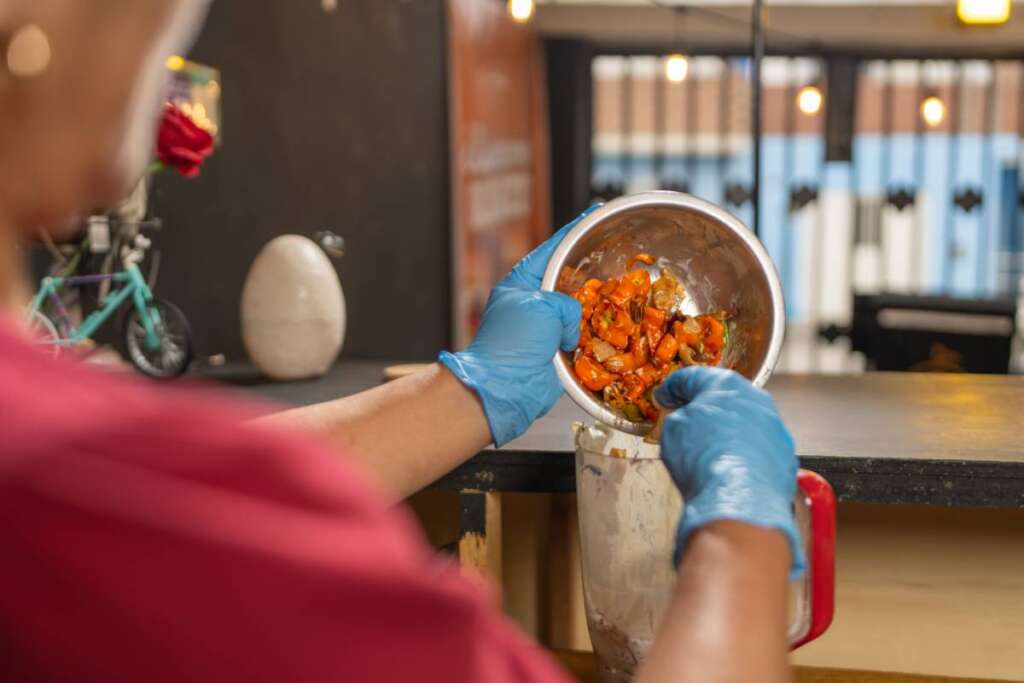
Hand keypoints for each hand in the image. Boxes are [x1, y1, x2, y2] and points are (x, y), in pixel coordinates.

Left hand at [440, 207, 597, 445]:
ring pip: (580, 308)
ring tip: (622, 290)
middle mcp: (534, 303)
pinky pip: (583, 335)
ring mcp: (546, 328)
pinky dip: (597, 334)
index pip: (552, 249)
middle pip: (570, 278)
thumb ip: (566, 304)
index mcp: (522, 283)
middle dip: (592, 268)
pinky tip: (616, 326)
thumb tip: (573, 328)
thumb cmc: (513, 343)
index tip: (594, 214)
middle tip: (617, 253)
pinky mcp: (557, 351)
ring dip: (598, 304)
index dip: (574, 231)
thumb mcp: (541, 308)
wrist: (504, 389)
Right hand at [654, 367, 804, 577]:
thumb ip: (679, 415)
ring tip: (708, 451)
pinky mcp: (785, 455)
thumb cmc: (705, 460)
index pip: (694, 377)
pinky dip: (744, 455)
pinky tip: (729, 469)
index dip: (673, 387)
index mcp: (726, 384)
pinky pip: (759, 449)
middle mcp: (756, 400)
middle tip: (686, 420)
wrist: (738, 500)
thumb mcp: (672, 429)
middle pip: (726, 398)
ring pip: (746, 423)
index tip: (665, 396)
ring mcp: (775, 428)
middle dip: (705, 408)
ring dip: (727, 432)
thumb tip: (684, 418)